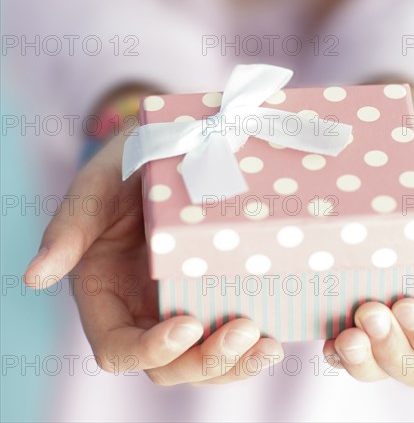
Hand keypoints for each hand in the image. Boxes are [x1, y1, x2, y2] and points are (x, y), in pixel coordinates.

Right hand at [25, 131, 282, 384]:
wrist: (171, 146)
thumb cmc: (127, 166)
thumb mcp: (97, 187)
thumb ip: (70, 227)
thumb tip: (36, 276)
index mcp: (107, 295)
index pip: (119, 349)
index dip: (149, 349)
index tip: (185, 325)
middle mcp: (145, 308)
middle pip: (171, 365)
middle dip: (206, 360)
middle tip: (244, 331)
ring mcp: (183, 302)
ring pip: (206, 357)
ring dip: (238, 362)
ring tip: (270, 346)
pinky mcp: (216, 289)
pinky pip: (233, 327)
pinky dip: (254, 338)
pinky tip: (281, 325)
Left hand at [323, 86, 413, 385]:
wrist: (379, 137)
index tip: (409, 309)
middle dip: (396, 351)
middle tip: (369, 315)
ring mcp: (383, 298)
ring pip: (383, 358)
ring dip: (367, 361)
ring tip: (346, 339)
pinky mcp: (349, 292)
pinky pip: (348, 336)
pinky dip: (340, 348)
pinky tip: (328, 339)